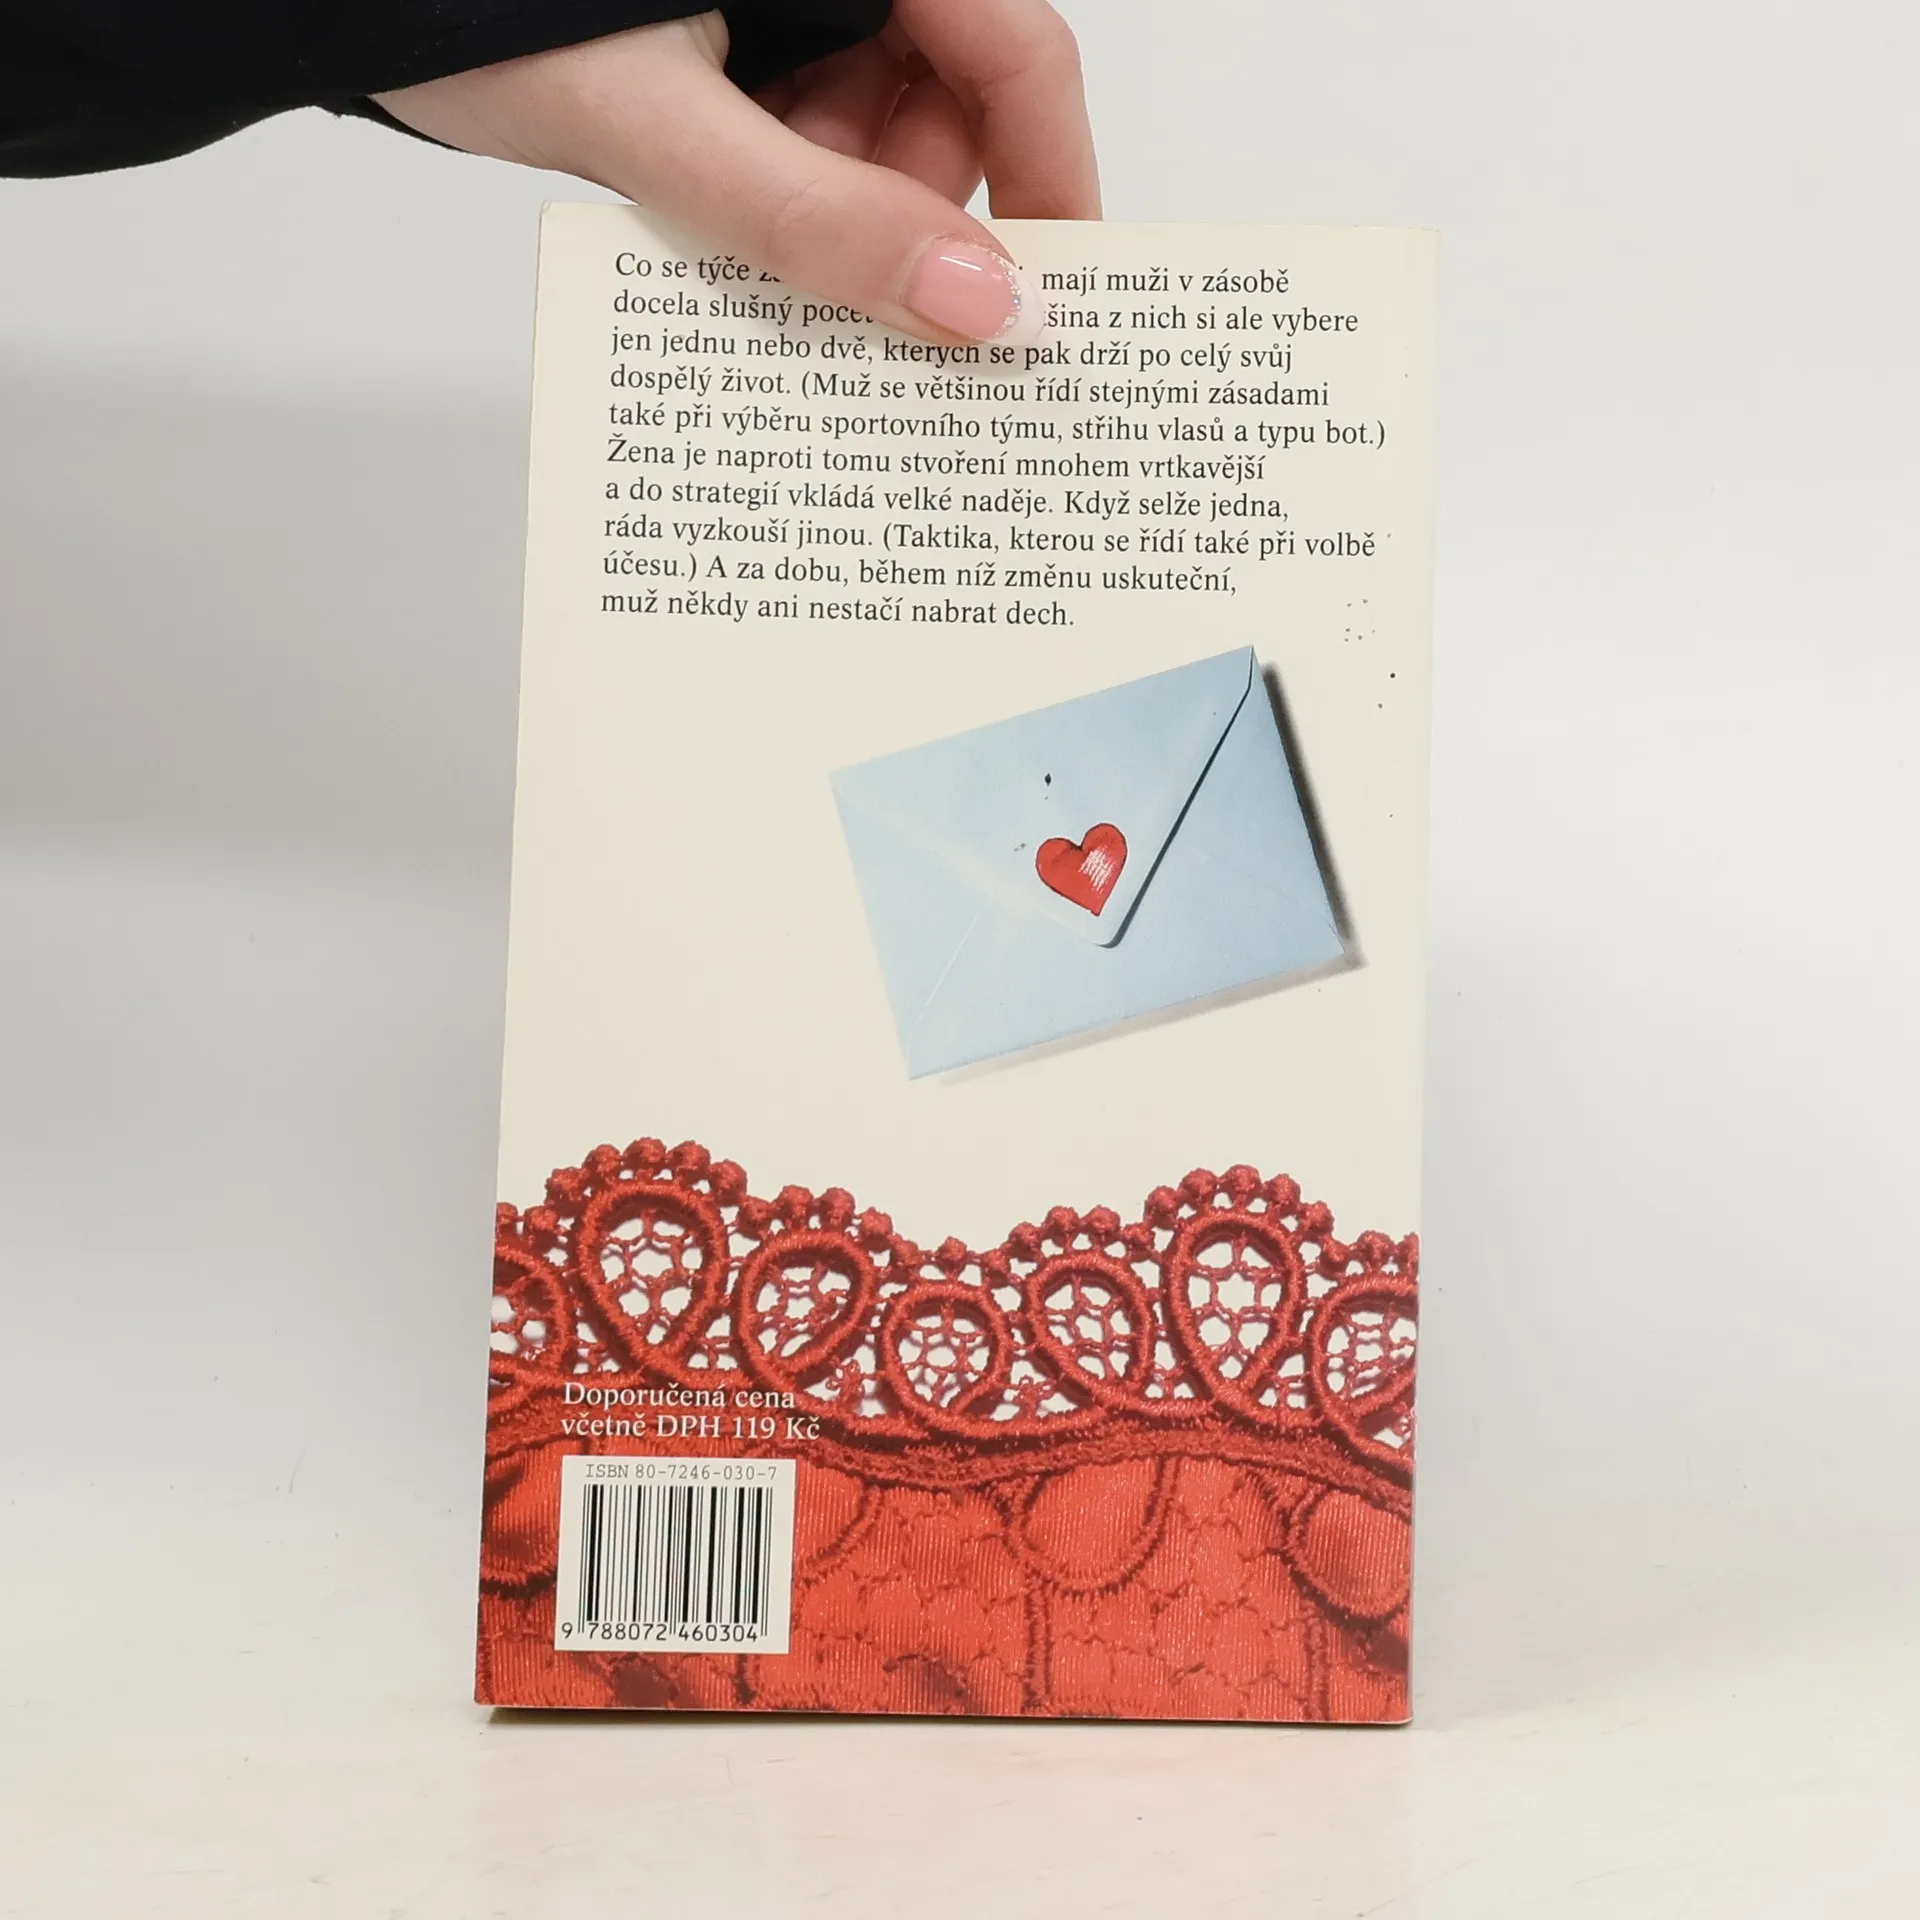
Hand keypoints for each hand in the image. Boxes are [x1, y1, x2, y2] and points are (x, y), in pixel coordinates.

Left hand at [373, 3, 1097, 343]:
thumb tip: (978, 307)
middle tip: (856, 304)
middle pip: (948, 100)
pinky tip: (725, 229)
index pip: (1017, 50)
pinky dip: (782, 197)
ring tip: (745, 253)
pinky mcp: (733, 46)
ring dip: (832, 216)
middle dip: (907, 213)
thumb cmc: (468, 4)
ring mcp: (783, 4)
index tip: (1054, 301)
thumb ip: (820, 222)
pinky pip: (805, 134)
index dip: (1052, 182)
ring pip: (873, 128)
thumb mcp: (662, 127)